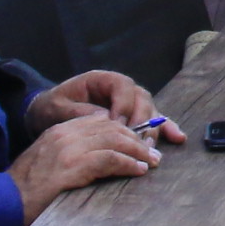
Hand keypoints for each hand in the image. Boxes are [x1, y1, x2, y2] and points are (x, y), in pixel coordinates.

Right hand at [6, 113, 159, 218]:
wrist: (2, 202)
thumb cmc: (24, 190)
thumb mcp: (47, 163)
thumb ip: (70, 153)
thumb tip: (101, 160)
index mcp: (59, 131)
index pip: (100, 121)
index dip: (124, 131)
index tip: (139, 143)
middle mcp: (65, 135)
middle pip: (112, 128)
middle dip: (136, 140)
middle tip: (152, 153)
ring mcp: (68, 149)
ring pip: (115, 140)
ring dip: (138, 152)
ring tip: (152, 163)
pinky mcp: (72, 166)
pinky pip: (110, 159)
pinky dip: (128, 164)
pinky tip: (139, 171)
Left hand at [29, 68, 178, 145]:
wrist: (47, 113)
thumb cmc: (51, 108)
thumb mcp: (58, 108)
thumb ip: (81, 113)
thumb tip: (105, 119)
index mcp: (102, 79)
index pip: (122, 86)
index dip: (123, 105)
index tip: (117, 124)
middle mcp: (120, 88)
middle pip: (141, 98)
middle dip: (142, 120)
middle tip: (138, 140)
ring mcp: (129, 102)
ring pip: (150, 109)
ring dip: (155, 128)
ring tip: (152, 146)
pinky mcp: (132, 117)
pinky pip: (152, 120)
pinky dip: (165, 128)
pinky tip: (177, 138)